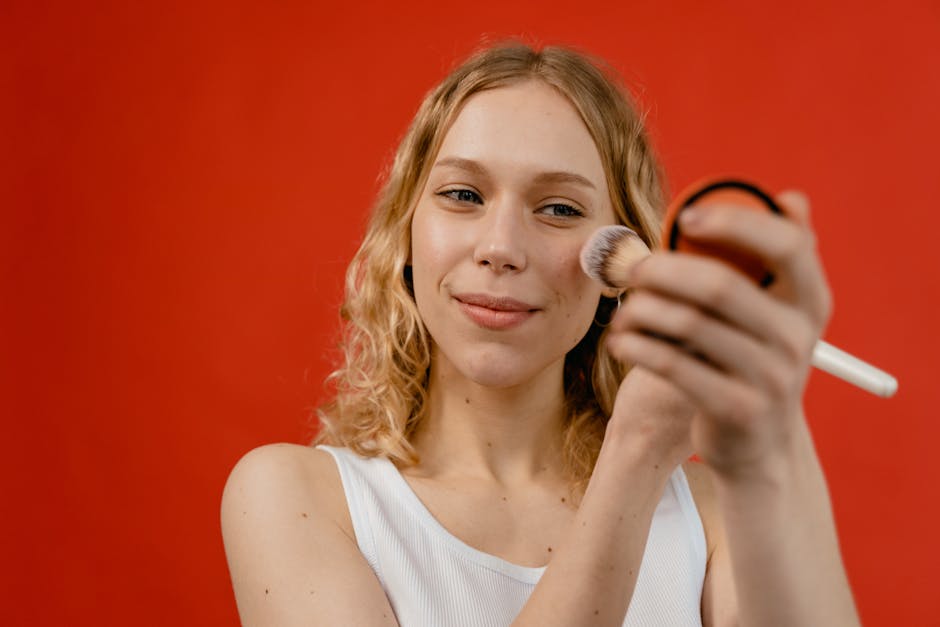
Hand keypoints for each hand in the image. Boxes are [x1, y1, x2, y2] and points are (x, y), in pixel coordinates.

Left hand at [605, 191, 831, 476]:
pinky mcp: (738, 410)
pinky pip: (674, 366)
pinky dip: (638, 346)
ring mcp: (772, 377)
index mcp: (810, 301)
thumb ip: (776, 261)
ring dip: (642, 310)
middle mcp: (798, 337)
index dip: (736, 223)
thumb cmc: (751, 359)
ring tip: (622, 310)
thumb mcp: (776, 315)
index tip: (685, 216)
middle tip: (629, 268)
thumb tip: (791, 198)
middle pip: (721, 286)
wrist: (758, 443)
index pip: (787, 245)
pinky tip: (620, 340)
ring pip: (689, 325)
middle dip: (663, 270)